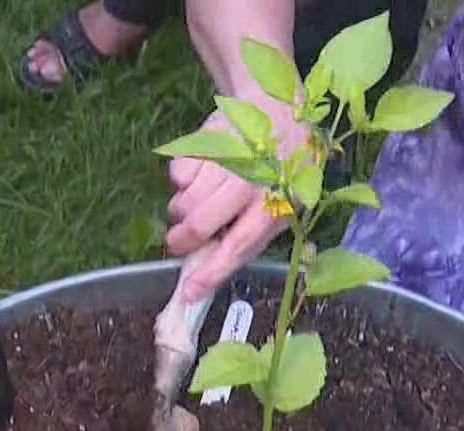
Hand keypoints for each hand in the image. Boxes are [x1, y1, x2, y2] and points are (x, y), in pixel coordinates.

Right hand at [164, 103, 306, 300]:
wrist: (276, 106)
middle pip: (199, 226)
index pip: (237, 247)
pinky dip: (181, 183)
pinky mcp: (203, 142)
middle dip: (181, 241)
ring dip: (181, 212)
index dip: (211, 272)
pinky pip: (176, 176)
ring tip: (196, 205)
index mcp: (273, 206)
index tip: (189, 291)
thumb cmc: (285, 165)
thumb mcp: (286, 202)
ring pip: (183, 203)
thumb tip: (215, 263)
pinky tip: (199, 177)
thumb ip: (255, 232)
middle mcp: (247, 185)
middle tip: (178, 243)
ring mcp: (223, 162)